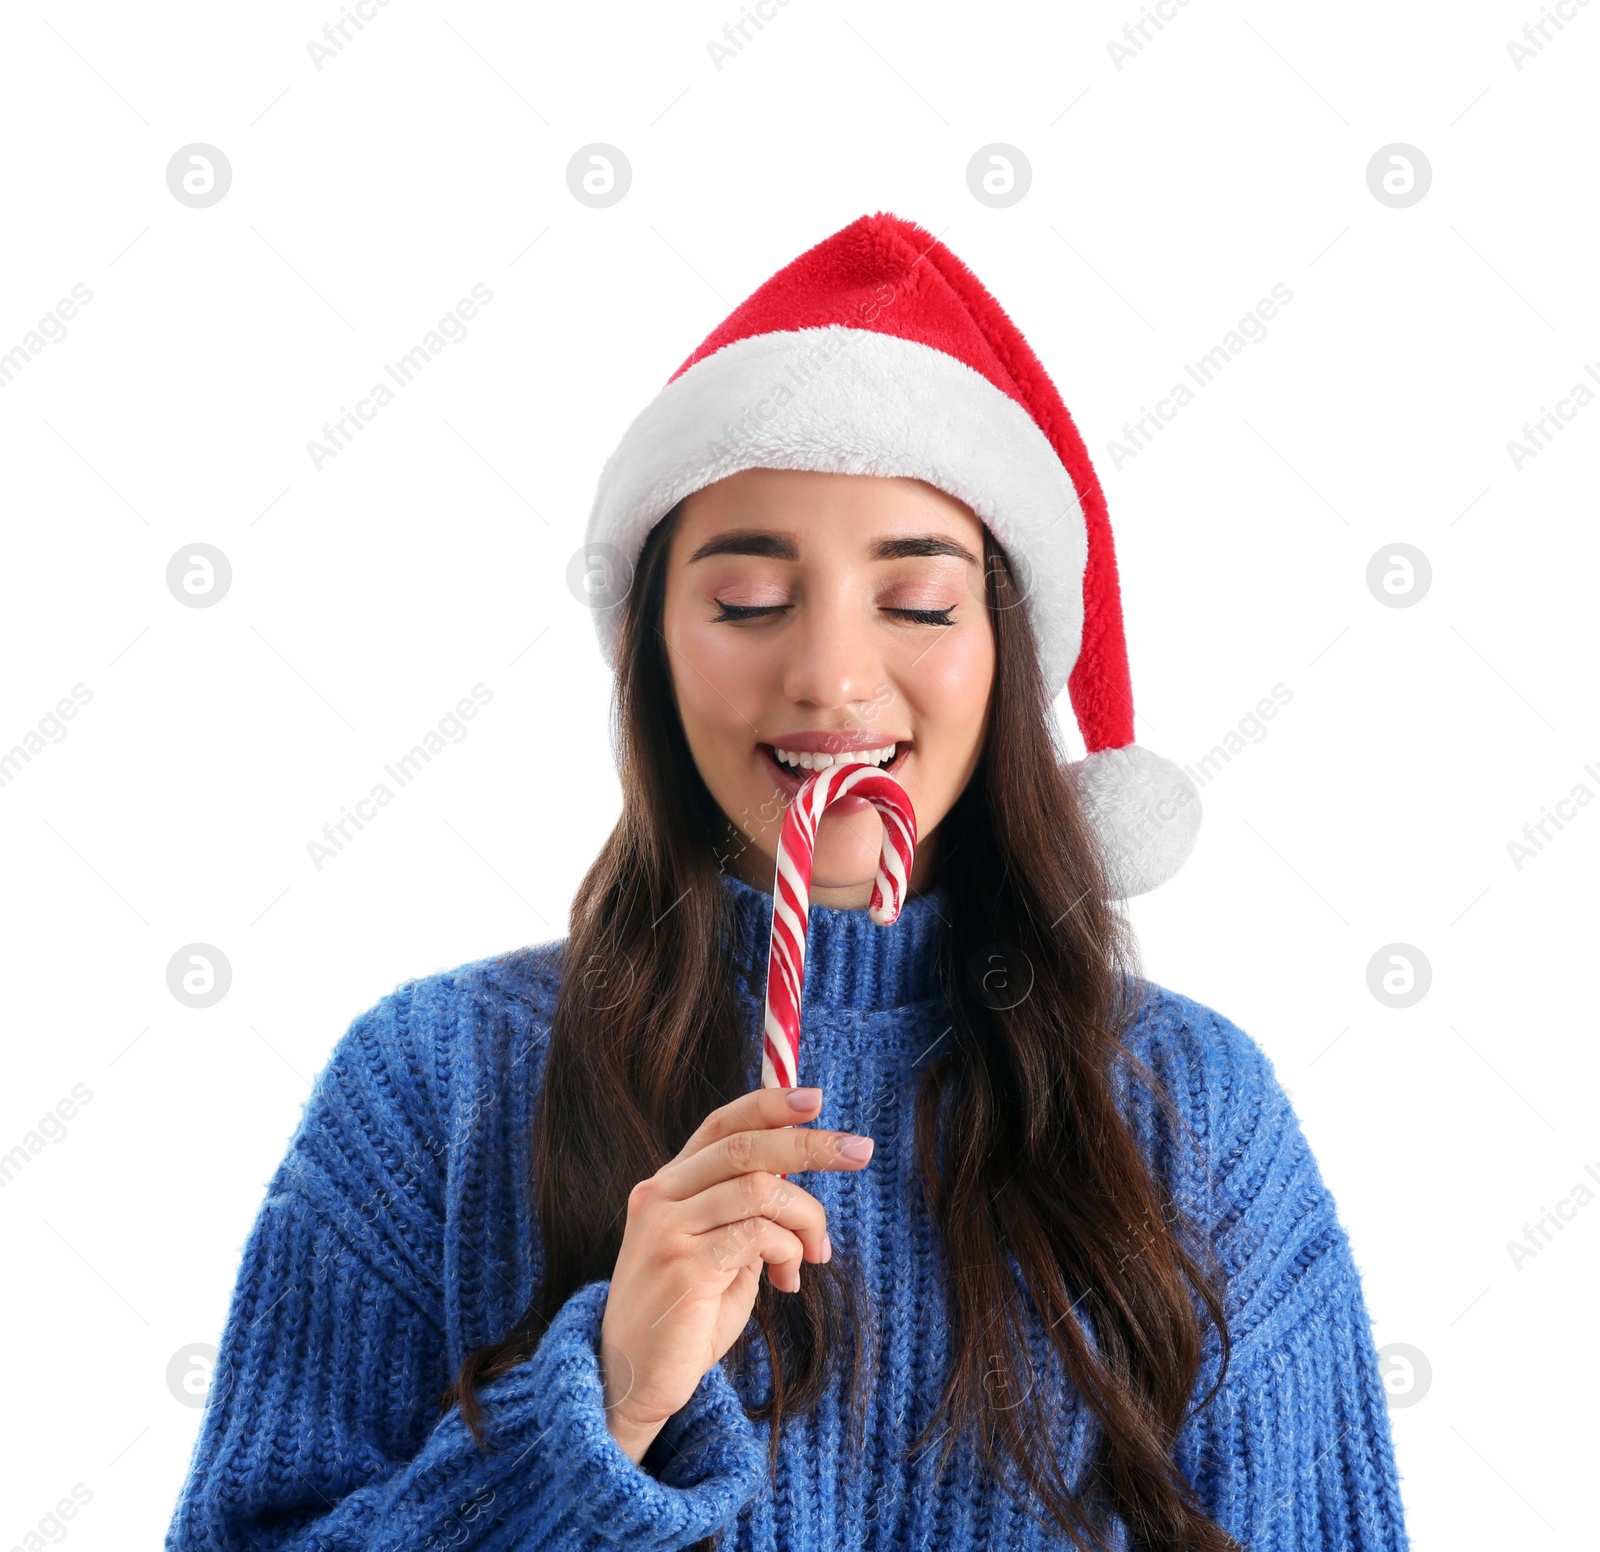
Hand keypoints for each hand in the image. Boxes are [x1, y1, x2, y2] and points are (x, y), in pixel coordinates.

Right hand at [597, 1086, 874, 1463]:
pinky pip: (755, 1235)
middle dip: (810, 1145)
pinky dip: (786, 1250)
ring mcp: (666, 1228)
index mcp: (669, 1184)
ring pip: (759, 1189)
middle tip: (860, 1150)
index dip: (769, 1104)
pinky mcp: (681, 1265)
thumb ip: (748, 1214)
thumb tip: (799, 1185)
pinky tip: (788, 1277)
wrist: (629, 1379)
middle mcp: (660, 1195)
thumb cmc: (685, 1315)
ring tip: (817, 1253)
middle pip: (746, 1147)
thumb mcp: (721, 1252)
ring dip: (806, 1218)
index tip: (816, 1098)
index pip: (722, 1124)